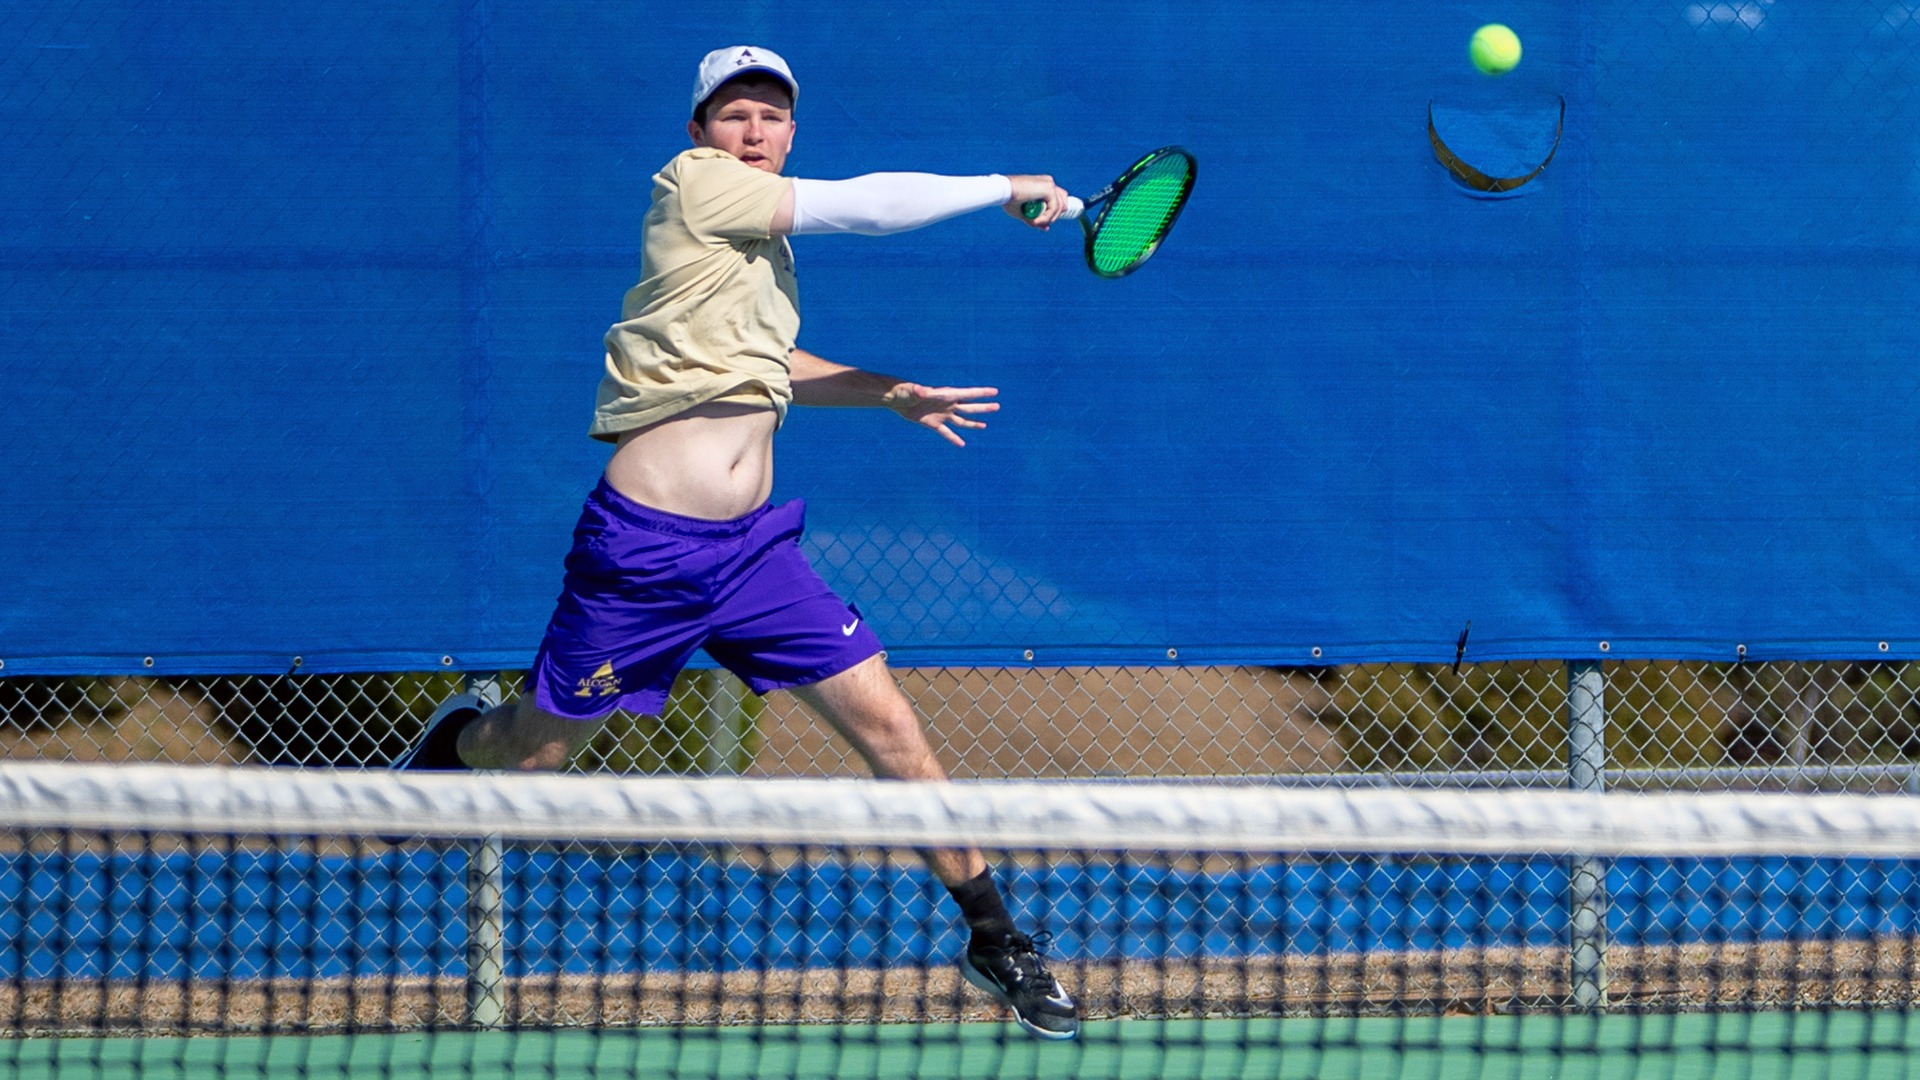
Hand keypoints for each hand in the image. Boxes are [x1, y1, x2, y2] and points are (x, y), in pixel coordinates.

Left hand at [881, 383, 999, 446]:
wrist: (896, 399)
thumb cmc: (905, 391)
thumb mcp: (913, 391)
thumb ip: (919, 391)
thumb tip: (920, 390)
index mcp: (946, 395)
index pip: (968, 394)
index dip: (982, 393)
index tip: (995, 392)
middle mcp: (947, 405)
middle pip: (969, 407)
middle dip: (983, 407)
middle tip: (997, 406)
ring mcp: (941, 414)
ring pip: (961, 420)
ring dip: (973, 423)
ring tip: (984, 426)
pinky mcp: (933, 423)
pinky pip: (946, 433)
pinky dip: (953, 438)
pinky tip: (961, 444)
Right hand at [1003, 174, 1066, 228]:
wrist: (1003, 191)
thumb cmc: (1008, 200)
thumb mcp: (1024, 212)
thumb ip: (1036, 219)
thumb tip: (1046, 228)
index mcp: (1043, 184)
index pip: (1058, 198)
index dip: (1055, 212)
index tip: (1046, 223)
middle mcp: (1048, 182)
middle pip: (1063, 202)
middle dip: (1055, 216)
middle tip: (1043, 223)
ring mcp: (1050, 184)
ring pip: (1059, 207)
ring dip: (1048, 219)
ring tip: (1035, 222)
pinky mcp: (1049, 189)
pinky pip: (1054, 209)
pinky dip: (1046, 218)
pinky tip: (1035, 220)